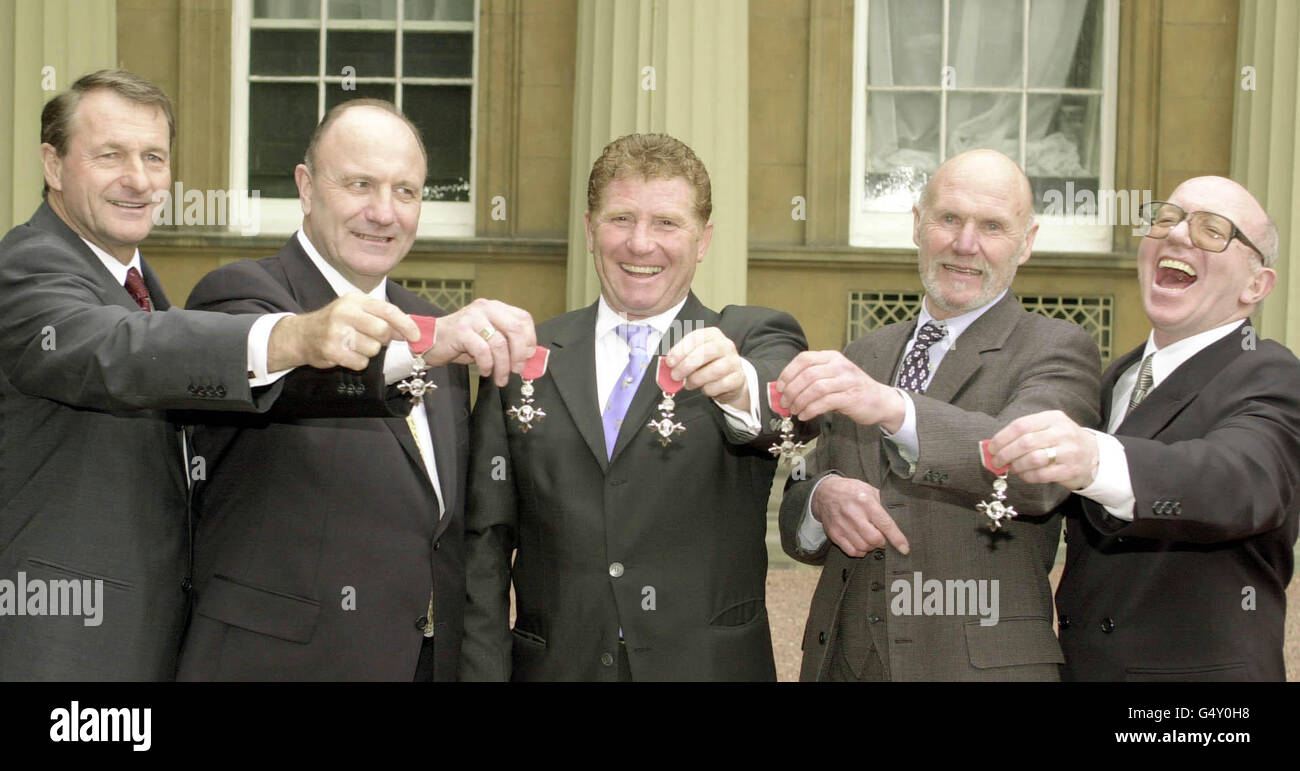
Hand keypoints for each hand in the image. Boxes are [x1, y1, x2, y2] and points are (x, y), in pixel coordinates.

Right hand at [268, 293, 418, 370]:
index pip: (387, 310)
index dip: (405, 324)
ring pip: (372, 348)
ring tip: (355, 346)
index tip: (416, 336)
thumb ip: (381, 316)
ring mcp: (336, 331)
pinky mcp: (330, 350)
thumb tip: (409, 330)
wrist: (302, 335)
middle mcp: (345, 312)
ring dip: (369, 352)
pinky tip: (347, 355)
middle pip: (382, 331)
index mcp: (355, 300)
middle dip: (383, 340)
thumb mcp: (356, 310)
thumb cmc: (336, 322)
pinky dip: (358, 362)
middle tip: (374, 340)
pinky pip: (360, 362)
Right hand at [421, 298, 535, 386]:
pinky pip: (483, 351)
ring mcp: (473, 318)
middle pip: (515, 329)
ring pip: (499, 343)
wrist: (431, 341)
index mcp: (495, 307)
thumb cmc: (462, 342)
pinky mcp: (461, 331)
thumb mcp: (488, 339)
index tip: (529, 357)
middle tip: (518, 370)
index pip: (523, 319)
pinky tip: (486, 371)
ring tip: (501, 378)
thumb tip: (529, 359)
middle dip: (520, 354)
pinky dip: (488, 365)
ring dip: (503, 366)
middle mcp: (485, 308)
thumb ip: (507, 343)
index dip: (530, 339)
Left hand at [664, 327, 748, 410]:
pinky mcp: (738, 378)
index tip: (669, 362)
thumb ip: (681, 358)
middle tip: (675, 376)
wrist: (730, 378)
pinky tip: (704, 388)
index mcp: (712, 335)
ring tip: (688, 384)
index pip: (696, 337)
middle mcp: (725, 345)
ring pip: (714, 370)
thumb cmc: (707, 365)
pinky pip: (721, 385)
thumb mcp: (694, 356)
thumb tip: (666, 365)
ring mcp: (734, 361)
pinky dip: (709, 389)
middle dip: (687, 365)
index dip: (681, 350)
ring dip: (696, 379)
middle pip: (706, 352)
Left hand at [776, 351, 904, 430]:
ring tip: (794, 411)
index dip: (788, 373)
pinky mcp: (851, 397)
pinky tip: (805, 415)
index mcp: (832, 357)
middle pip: (807, 375)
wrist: (880, 401)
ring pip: (815, 388)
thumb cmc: (851, 390)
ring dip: (799, 401)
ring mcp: (846, 381)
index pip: (804, 359)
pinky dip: (810, 410)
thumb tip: (785, 390)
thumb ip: (812, 379)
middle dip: (791, 390)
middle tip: (784, 403)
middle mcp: (839, 365)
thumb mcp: (832, 377)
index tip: (779, 387)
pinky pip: (824, 403)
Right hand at [811, 476, 909, 556]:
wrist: (824, 493)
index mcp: (865, 501)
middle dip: (883, 542)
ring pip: (864, 547)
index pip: (885, 524)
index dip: (897, 538)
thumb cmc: (851, 491)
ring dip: (872, 547)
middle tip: (883, 537)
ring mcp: (842, 526)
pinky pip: (852, 551)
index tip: (905, 548)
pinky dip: (860, 551)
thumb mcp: (869, 490)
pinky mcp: (835, 534)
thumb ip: (883, 504)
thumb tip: (900, 519)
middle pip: (874, 539)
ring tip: (871, 538)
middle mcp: (853, 514)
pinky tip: (861, 543)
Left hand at [987, 410, 1098, 489]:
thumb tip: (994, 446)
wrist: (1093, 455)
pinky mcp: (1070, 470)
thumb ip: (1024, 433)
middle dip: (1005, 454)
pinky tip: (1024, 475)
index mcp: (1053, 418)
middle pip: (1025, 442)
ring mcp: (1068, 451)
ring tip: (1012, 468)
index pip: (1021, 425)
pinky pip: (1041, 475)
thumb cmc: (1062, 441)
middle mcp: (1062, 432)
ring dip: (1016, 466)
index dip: (1002, 438)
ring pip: (1032, 459)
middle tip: (997, 461)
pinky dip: (1027, 476)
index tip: (991, 448)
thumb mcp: (1048, 428)